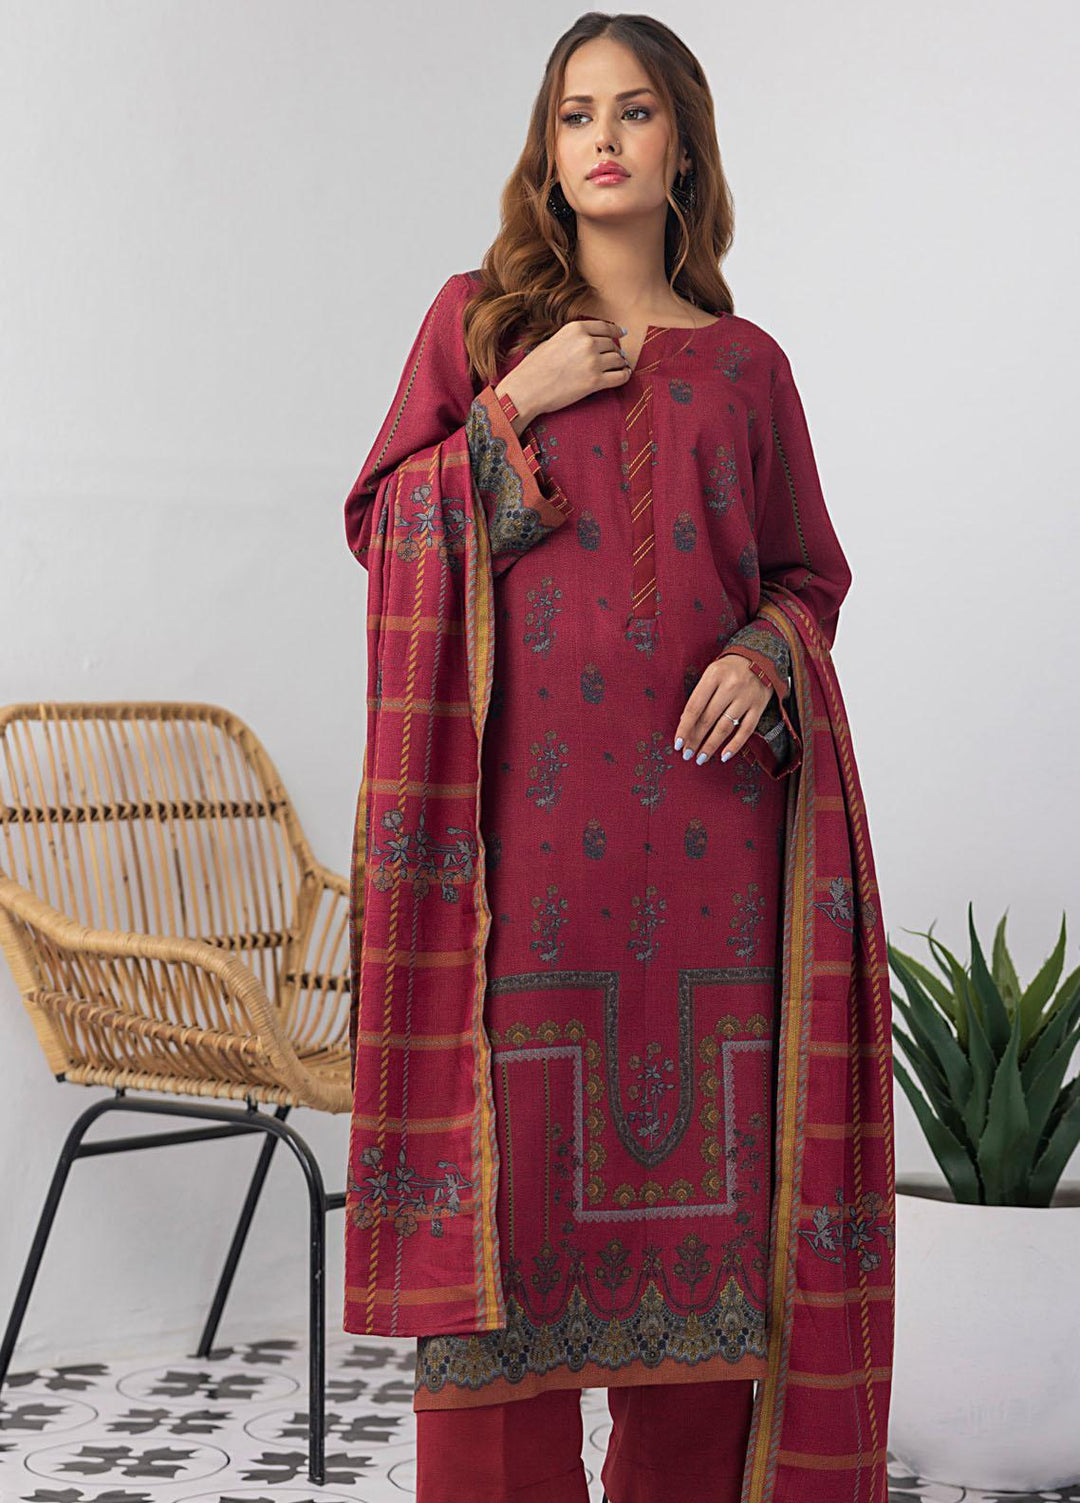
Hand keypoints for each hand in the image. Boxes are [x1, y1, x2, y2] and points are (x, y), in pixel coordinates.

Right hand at [495, 318, 631, 425]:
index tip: (621, 334)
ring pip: (618, 359)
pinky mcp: (595, 382)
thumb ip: (573, 338)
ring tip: (619, 367)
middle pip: (612, 344)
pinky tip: (623, 375)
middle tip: (614, 357)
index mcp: (576, 329)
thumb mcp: (553, 340)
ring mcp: (592, 362)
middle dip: (614, 351)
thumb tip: (590, 340)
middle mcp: (587, 342)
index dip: (615, 332)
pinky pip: (620, 376)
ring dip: (620, 364)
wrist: (527, 389)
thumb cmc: (534, 367)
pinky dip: (624, 376)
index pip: (604, 327)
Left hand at [674, 654, 773, 764]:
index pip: (694, 707)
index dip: (684, 727)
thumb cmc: (729, 669)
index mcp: (713, 676)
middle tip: (686, 754)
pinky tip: (724, 756)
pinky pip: (746, 730)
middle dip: (695, 739)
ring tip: (700, 758)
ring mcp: (746, 697)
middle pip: (708, 719)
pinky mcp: (759, 706)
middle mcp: (730, 686)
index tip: (678, 743)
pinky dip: (735, 745)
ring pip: (725, 727)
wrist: (761, 657)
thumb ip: (700, 695)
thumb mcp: (711, 673)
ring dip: (711, 745)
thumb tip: (685, 723)